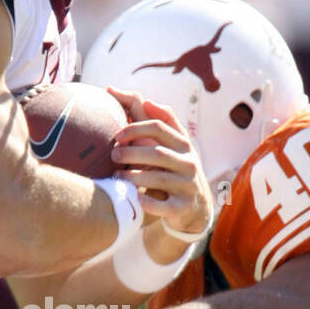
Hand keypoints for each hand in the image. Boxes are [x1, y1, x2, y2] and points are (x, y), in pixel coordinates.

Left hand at [107, 87, 214, 241]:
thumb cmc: (177, 170)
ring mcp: (187, 185)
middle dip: (131, 153)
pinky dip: (147, 202)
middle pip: (156, 152)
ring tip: (117, 176)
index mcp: (184, 144)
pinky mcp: (183, 207)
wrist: (196, 207)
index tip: (116, 135)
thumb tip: (145, 100)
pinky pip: (163, 205)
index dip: (135, 128)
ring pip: (158, 178)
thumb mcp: (177, 146)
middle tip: (113, 156)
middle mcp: (188, 162)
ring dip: (133, 176)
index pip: (159, 127)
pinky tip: (134, 198)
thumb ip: (164, 123)